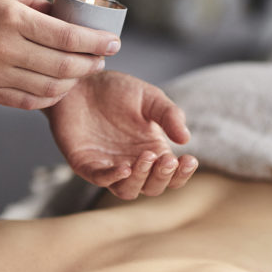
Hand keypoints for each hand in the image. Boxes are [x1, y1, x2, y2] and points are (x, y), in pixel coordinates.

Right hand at [0, 0, 120, 109]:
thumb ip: (32, 2)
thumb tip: (64, 14)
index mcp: (9, 18)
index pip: (66, 37)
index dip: (95, 42)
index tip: (113, 42)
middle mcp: (4, 49)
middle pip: (63, 66)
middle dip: (90, 64)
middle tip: (102, 59)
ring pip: (49, 87)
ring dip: (73, 82)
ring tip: (82, 72)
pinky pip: (29, 101)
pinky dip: (50, 96)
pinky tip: (59, 87)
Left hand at [45, 70, 197, 198]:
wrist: (82, 81)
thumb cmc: (117, 90)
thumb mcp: (149, 98)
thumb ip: (169, 115)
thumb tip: (185, 139)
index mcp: (153, 151)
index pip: (172, 175)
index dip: (182, 173)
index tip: (189, 160)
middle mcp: (133, 163)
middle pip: (152, 187)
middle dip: (162, 176)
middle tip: (167, 159)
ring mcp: (109, 166)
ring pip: (128, 190)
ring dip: (140, 179)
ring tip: (146, 158)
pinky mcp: (86, 164)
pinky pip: (100, 179)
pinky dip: (112, 177)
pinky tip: (124, 168)